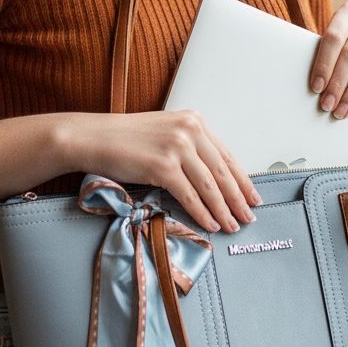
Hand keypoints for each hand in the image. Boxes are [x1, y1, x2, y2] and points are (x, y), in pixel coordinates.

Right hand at [66, 109, 259, 234]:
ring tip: (233, 225)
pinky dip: (202, 213)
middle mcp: (189, 130)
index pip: (226, 155)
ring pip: (209, 186)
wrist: (94, 137)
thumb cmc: (126, 138)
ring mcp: (176, 147)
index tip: (252, 196)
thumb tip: (213, 177)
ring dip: (223, 210)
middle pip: (222, 172)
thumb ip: (189, 146)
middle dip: (238, 199)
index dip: (242, 180)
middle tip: (249, 217)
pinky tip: (210, 224)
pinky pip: (189, 195)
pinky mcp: (162, 166)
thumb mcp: (165, 133)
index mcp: (194, 121)